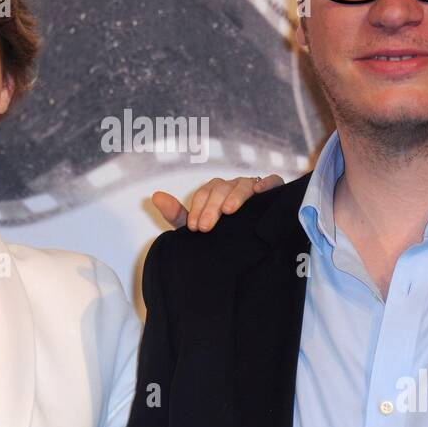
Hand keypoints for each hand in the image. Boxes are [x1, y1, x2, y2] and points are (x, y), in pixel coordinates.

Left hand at [152, 175, 284, 230]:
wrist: (253, 245)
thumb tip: (154, 196)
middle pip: (221, 188)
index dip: (198, 208)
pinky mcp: (273, 192)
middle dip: (212, 207)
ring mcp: (253, 188)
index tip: (195, 228)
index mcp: (215, 193)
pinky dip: (267, 183)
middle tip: (207, 227)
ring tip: (229, 211)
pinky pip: (272, 181)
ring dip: (235, 196)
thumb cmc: (222, 233)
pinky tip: (259, 192)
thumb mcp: (198, 226)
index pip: (204, 193)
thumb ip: (176, 214)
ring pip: (242, 184)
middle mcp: (233, 187)